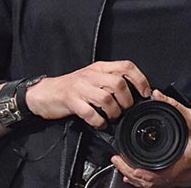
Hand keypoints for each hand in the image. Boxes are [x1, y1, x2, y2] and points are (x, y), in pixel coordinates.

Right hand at [25, 60, 151, 128]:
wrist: (45, 92)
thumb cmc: (72, 87)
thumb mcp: (93, 77)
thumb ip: (110, 81)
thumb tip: (134, 92)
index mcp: (100, 67)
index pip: (126, 66)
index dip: (139, 79)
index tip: (145, 92)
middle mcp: (91, 75)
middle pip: (118, 83)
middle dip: (126, 100)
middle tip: (125, 110)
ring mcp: (81, 87)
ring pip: (106, 98)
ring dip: (114, 112)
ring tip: (112, 118)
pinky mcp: (71, 101)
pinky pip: (90, 112)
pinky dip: (98, 121)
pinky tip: (100, 124)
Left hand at [108, 89, 190, 186]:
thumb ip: (173, 106)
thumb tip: (158, 96)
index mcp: (185, 161)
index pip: (155, 175)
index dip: (135, 170)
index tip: (122, 161)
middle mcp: (184, 175)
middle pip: (151, 184)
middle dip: (130, 174)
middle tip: (117, 161)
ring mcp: (184, 180)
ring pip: (155, 187)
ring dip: (137, 179)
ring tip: (123, 168)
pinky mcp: (184, 179)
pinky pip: (161, 185)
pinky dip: (147, 181)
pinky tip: (138, 175)